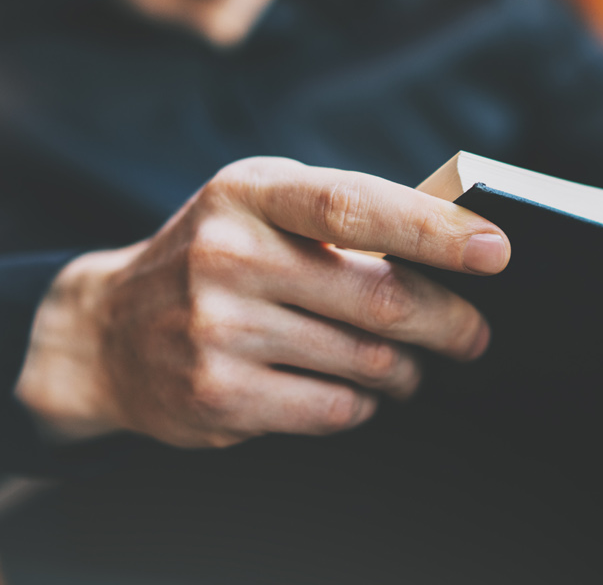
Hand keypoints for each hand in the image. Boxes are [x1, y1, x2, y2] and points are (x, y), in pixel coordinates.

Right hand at [14, 157, 509, 446]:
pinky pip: (334, 409)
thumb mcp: (260, 208)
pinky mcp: (217, 395)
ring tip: (407, 366)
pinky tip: (354, 390)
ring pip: (365, 362)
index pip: (353, 206)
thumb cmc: (216, 257)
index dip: (432, 230)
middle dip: (447, 323)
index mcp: (248, 194)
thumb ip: (343, 215)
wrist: (107, 330)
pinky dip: (361, 403)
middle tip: (473, 335)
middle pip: (378, 299)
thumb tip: (457, 241)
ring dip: (405, 371)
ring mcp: (216, 329)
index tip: (495, 251)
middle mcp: (227, 256)